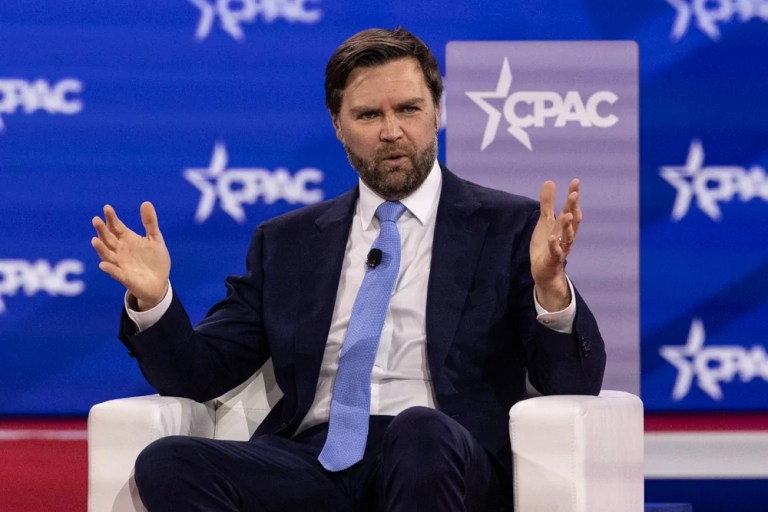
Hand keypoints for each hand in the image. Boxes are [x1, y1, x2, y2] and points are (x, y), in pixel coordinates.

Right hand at [91, 202, 170, 310]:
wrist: (159, 282)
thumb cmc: (155, 259)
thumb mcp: (155, 239)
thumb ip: (150, 222)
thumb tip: (146, 202)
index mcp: (127, 239)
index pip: (116, 226)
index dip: (111, 218)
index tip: (107, 208)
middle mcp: (120, 251)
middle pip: (108, 239)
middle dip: (102, 230)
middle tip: (96, 219)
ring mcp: (121, 264)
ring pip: (107, 255)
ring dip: (100, 248)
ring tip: (94, 240)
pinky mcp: (125, 278)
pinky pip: (116, 273)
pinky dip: (110, 269)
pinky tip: (103, 265)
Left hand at [530, 179, 581, 310]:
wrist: (545, 271)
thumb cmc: (547, 244)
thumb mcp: (545, 221)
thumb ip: (547, 203)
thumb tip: (550, 181)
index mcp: (565, 226)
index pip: (571, 208)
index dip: (573, 196)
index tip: (575, 182)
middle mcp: (566, 236)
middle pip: (572, 220)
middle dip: (573, 208)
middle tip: (574, 194)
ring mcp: (561, 248)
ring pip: (567, 236)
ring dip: (567, 226)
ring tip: (566, 214)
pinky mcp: (553, 259)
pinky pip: (555, 252)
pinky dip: (554, 245)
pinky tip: (551, 238)